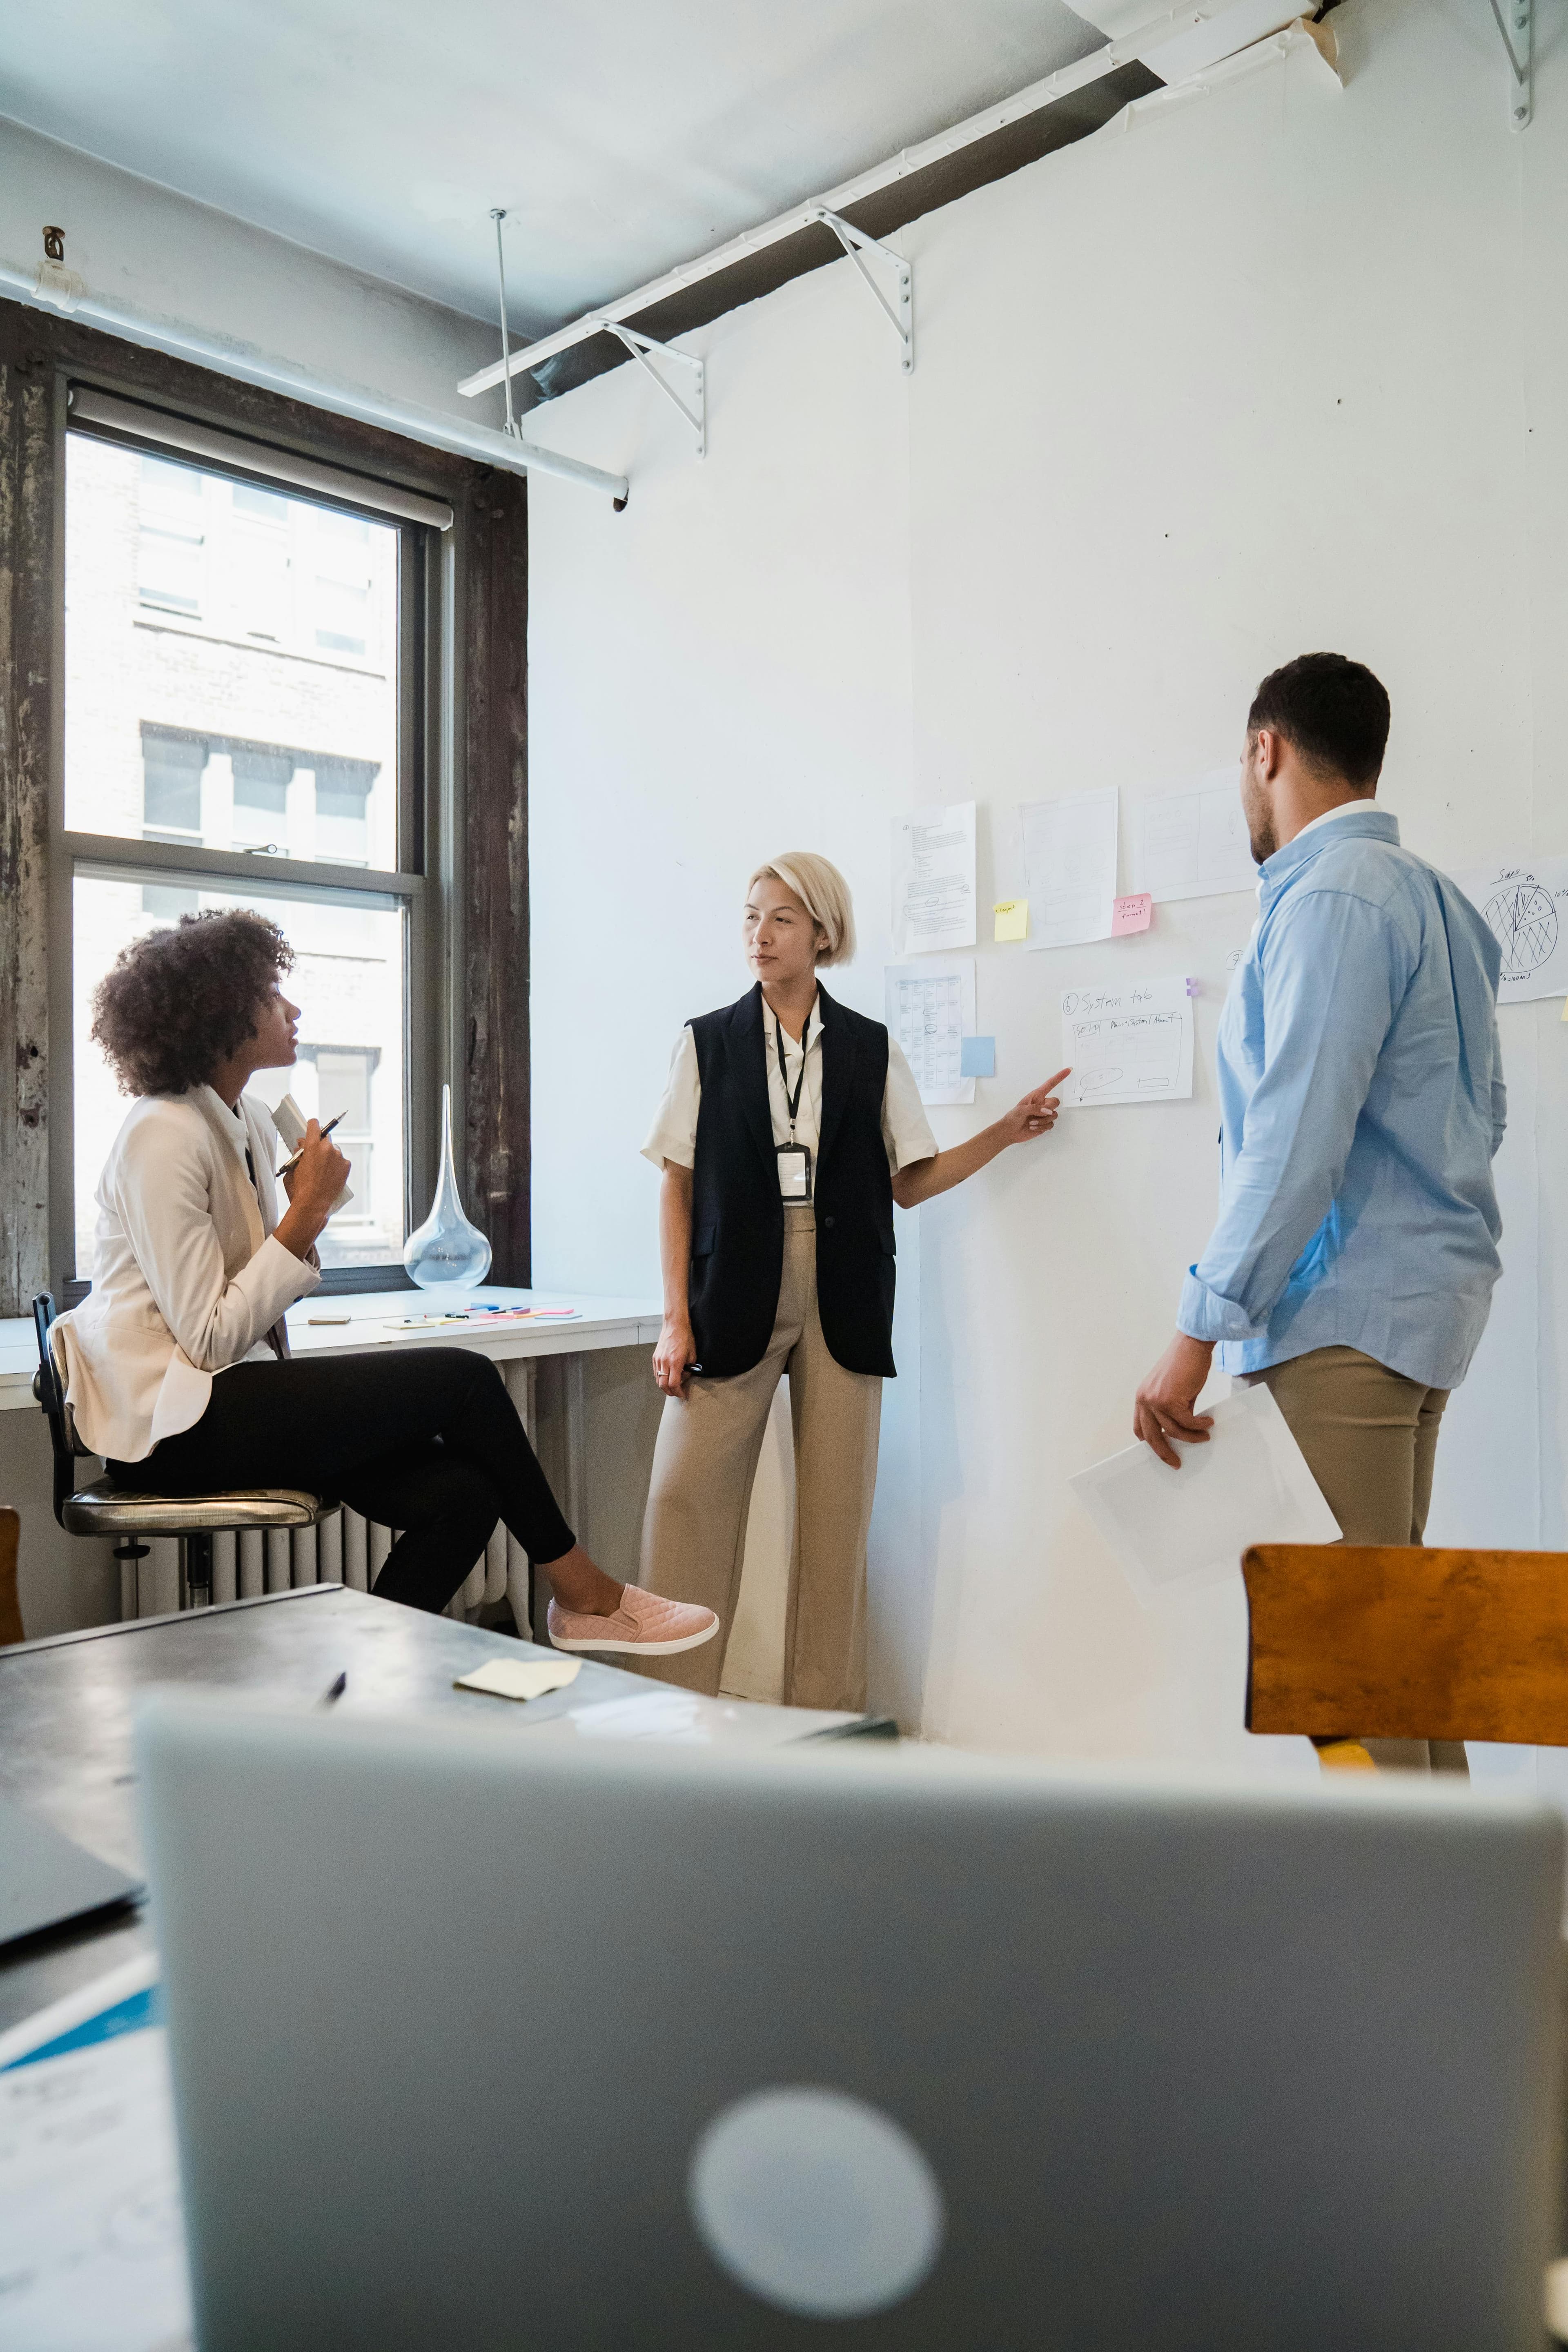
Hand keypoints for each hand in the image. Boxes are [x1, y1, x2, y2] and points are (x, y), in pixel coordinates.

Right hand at [282, 1121, 351, 1223]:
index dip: (312, 1126)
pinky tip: (330, 1175)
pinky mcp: (346, 1165)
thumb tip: (301, 1145)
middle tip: (315, 1156)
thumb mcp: (292, 1168)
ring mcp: (339, 1156)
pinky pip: (341, 1160)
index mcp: (312, 1145)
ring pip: (334, 1150)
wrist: (313, 1204)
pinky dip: (337, 1165)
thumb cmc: (299, 1188)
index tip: (311, 1129)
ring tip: (322, 1170)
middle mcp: (328, 1148)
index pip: (314, 1125)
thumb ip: (298, 1153)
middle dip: (320, 1145)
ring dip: (329, 1156)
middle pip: (325, 1138)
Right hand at [653, 1314, 696, 1398]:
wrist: (674, 1325)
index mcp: (675, 1362)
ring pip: (658, 1380)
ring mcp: (658, 1359)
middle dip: (670, 1392)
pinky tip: (667, 1376)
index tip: (683, 1395)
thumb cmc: (685, 1337)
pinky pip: (656, 1372)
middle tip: (677, 1393)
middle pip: (663, 1385)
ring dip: (665, 1386)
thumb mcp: (692, 1354)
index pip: (674, 1384)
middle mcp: (664, 1362)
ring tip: (673, 1386)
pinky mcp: (655, 1357)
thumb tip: (685, 1377)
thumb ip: (689, 1368)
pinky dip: (661, 1378)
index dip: (678, 1392)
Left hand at [999, 1069, 1070, 1146]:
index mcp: (1036, 1096)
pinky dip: (1042, 1127)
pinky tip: (1032, 1128)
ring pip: (1054, 1115)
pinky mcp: (1045, 1124)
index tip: (1068, 1070)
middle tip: (1038, 1114)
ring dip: (1042, 1121)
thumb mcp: (1021, 1110)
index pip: (1050, 1084)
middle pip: (1055, 1102)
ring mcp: (1044, 1114)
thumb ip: (1035, 1108)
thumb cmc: (1013, 1117)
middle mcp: (1042, 1103)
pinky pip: (1051, 1124)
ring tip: (1031, 1123)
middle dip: (1048, 1109)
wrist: (1010, 1132)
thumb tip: (1048, 1112)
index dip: (1059, 1077)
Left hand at [1133, 1333, 1216, 1468]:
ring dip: (1191, 1436)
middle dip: (1164, 1453)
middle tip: (1176, 1463)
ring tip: (1205, 1435)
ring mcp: (1155, 1400)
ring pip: (1172, 1431)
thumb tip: (1184, 1431)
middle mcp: (1144, 1399)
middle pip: (1150, 1436)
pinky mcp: (1169, 1399)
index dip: (1150, 1442)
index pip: (1140, 1427)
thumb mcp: (1175, 1392)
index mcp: (1142, 1397)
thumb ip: (1174, 1411)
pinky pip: (1186, 1422)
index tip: (1162, 1452)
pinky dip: (1199, 1425)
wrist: (1192, 1346)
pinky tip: (1208, 1422)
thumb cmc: (1185, 1366)